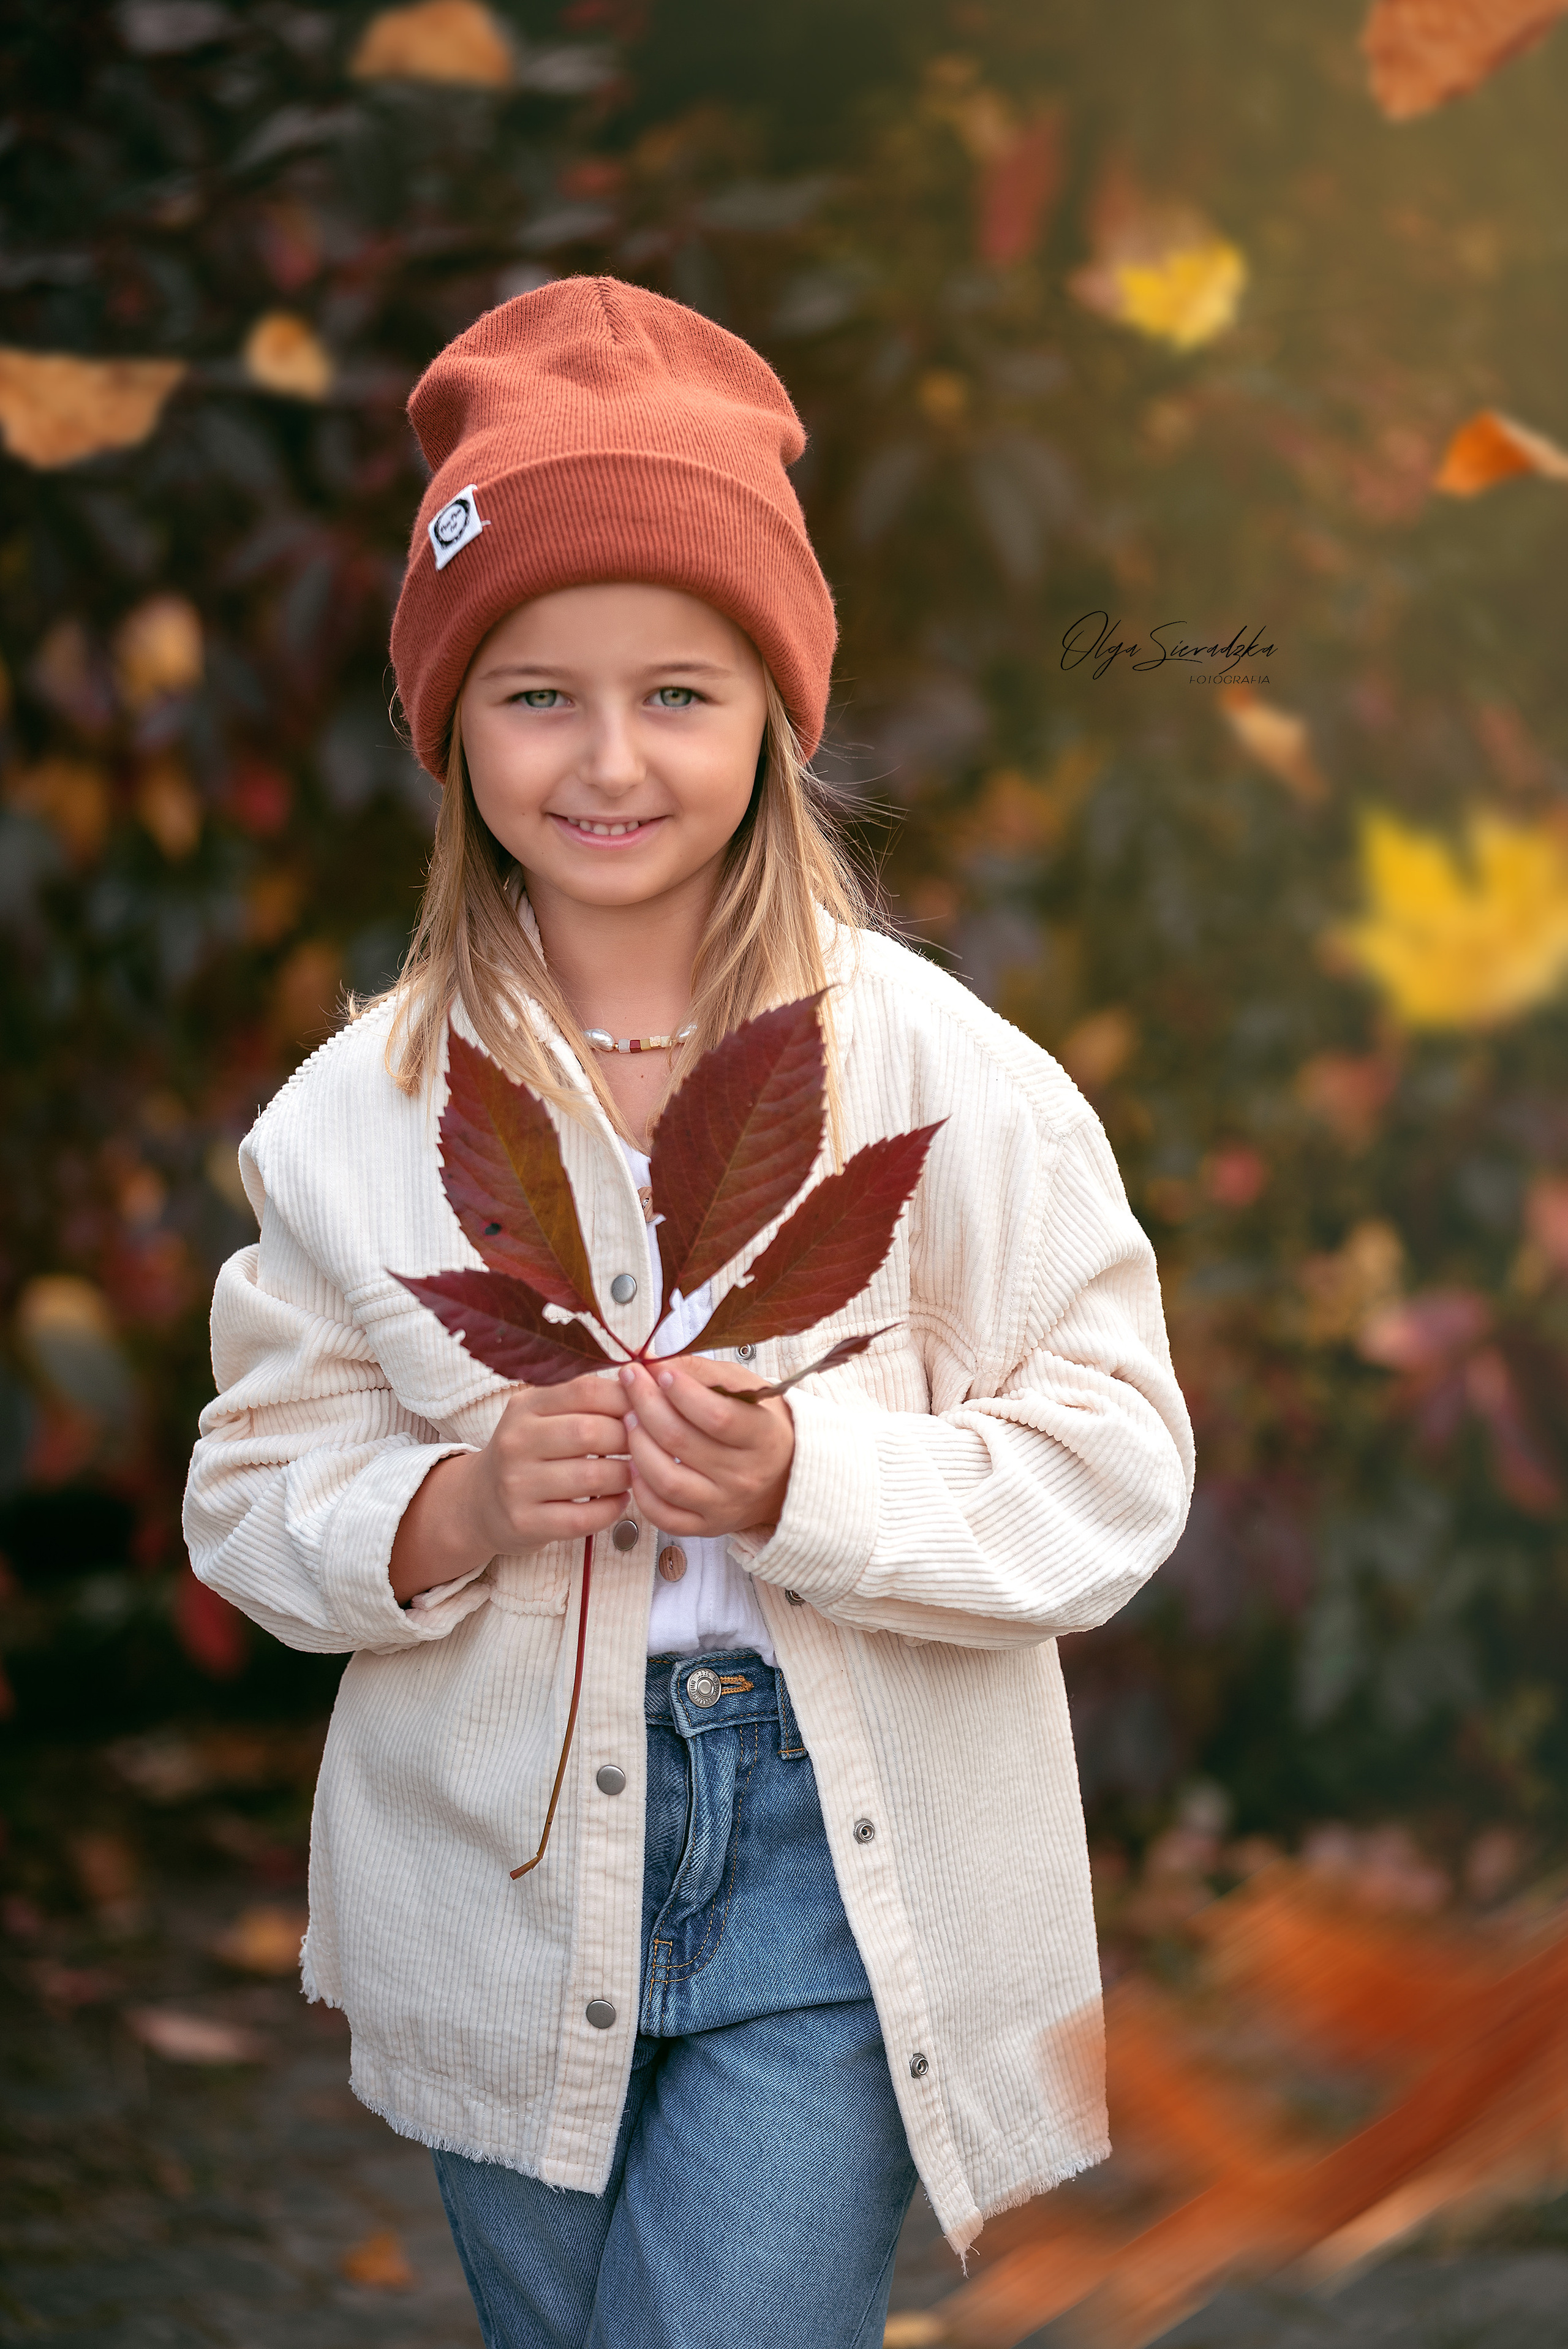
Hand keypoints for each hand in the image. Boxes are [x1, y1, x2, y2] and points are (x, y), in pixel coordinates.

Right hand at [389, 1371, 630, 1603]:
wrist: (480, 1502)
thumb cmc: (529, 1453)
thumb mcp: (543, 1416)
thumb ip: (586, 1400)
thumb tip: (647, 1381)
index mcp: (526, 1406)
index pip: (585, 1390)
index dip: (626, 1398)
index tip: (646, 1411)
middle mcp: (516, 1441)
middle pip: (590, 1432)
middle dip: (630, 1440)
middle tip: (648, 1447)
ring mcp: (517, 1484)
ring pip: (592, 1477)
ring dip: (625, 1476)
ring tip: (635, 1474)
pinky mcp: (523, 1523)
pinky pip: (584, 1518)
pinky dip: (612, 1509)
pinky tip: (619, 1500)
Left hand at [619, 1357, 794, 1540]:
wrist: (785, 1477)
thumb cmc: (760, 1424)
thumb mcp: (746, 1389)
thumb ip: (703, 1372)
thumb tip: (653, 1362)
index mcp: (764, 1438)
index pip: (717, 1416)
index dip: (682, 1392)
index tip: (660, 1370)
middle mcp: (745, 1476)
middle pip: (682, 1441)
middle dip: (646, 1404)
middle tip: (630, 1380)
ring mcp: (724, 1506)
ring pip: (667, 1480)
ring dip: (638, 1444)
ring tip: (629, 1419)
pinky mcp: (706, 1527)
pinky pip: (664, 1515)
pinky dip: (641, 1489)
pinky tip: (634, 1463)